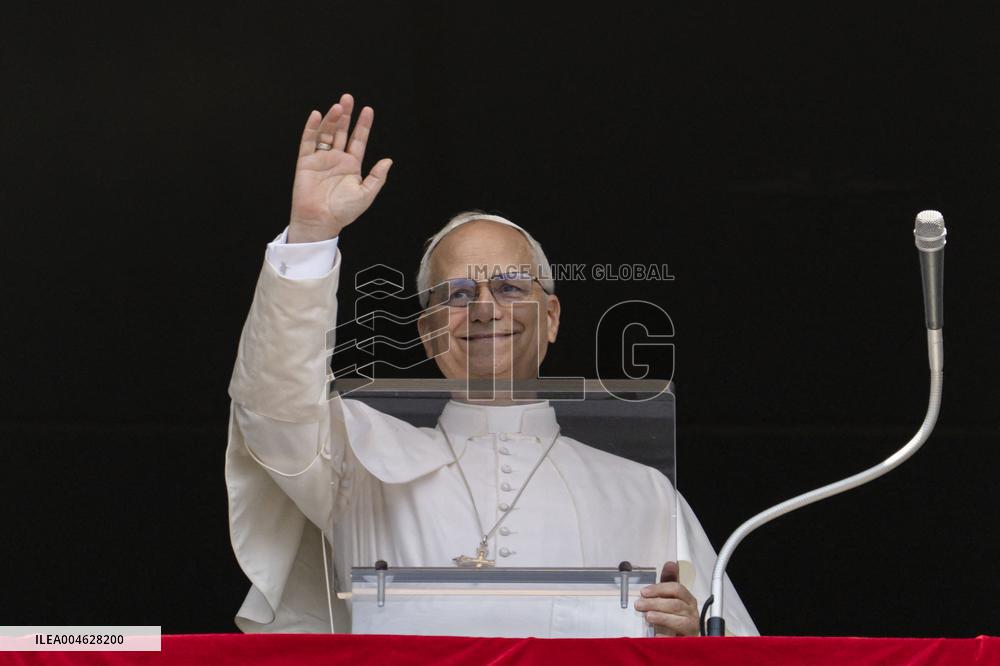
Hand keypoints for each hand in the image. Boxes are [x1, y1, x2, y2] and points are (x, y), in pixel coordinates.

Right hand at [288, 92, 392, 242]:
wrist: (321, 221)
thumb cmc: (343, 211)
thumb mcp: (366, 194)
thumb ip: (377, 177)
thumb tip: (388, 160)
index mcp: (351, 165)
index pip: (358, 140)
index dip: (363, 125)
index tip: (368, 110)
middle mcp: (336, 159)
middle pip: (341, 131)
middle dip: (345, 115)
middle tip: (348, 98)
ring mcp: (321, 158)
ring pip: (326, 133)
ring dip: (331, 119)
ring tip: (338, 106)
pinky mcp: (306, 161)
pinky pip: (308, 141)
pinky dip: (312, 128)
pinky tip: (318, 115)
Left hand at [634, 561, 699, 636]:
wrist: (684, 637)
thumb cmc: (676, 615)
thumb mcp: (671, 596)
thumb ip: (668, 581)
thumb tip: (670, 564)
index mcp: (688, 599)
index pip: (676, 589)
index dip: (659, 589)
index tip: (644, 592)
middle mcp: (692, 612)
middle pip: (675, 604)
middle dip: (655, 603)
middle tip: (639, 604)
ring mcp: (691, 627)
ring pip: (678, 621)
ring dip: (661, 617)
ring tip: (648, 616)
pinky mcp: (687, 641)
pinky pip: (676, 639)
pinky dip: (666, 636)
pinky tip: (656, 634)